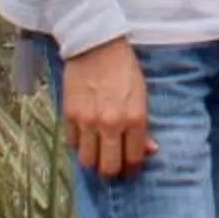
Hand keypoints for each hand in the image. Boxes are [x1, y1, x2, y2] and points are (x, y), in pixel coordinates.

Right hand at [60, 38, 155, 177]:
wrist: (96, 45)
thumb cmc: (123, 69)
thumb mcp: (141, 95)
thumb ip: (143, 126)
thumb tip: (149, 150)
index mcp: (135, 118)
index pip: (133, 159)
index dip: (131, 170)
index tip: (130, 171)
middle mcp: (111, 124)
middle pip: (108, 168)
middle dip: (111, 172)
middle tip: (112, 168)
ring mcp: (88, 121)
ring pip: (87, 161)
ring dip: (93, 161)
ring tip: (96, 154)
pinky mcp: (69, 115)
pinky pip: (72, 144)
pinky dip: (78, 145)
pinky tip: (84, 137)